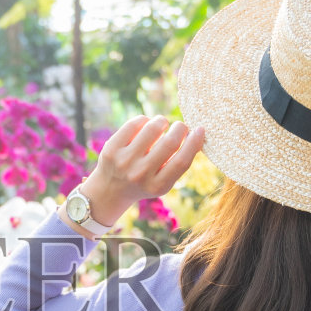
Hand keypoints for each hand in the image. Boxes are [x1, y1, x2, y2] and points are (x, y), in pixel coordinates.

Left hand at [74, 115, 204, 229]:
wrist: (110, 190)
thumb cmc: (145, 181)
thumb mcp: (163, 182)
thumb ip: (178, 163)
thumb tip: (196, 133)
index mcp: (158, 186)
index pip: (182, 161)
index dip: (195, 142)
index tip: (200, 130)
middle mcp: (140, 174)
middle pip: (170, 142)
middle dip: (180, 128)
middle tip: (181, 126)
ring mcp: (124, 161)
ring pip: (152, 128)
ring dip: (162, 121)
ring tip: (163, 124)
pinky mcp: (112, 148)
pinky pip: (135, 123)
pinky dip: (145, 120)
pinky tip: (145, 125)